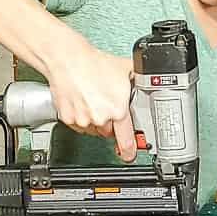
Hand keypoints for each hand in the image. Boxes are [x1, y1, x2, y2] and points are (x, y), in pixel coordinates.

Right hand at [45, 30, 136, 160]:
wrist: (67, 60)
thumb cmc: (94, 63)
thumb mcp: (126, 69)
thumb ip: (139, 81)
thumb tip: (149, 84)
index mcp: (118, 110)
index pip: (127, 140)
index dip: (130, 150)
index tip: (130, 155)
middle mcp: (101, 118)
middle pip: (110, 131)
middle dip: (111, 122)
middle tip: (107, 104)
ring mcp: (83, 121)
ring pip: (94, 129)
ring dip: (95, 120)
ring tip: (93, 99)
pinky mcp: (68, 119)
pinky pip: (79, 125)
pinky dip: (80, 117)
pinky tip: (82, 101)